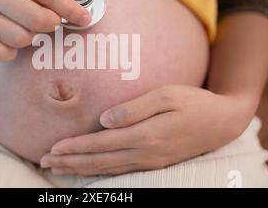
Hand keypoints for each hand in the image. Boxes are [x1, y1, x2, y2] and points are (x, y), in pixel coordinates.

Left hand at [40, 85, 256, 175]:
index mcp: (145, 136)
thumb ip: (134, 108)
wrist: (222, 122)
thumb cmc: (194, 103)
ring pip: (106, 169)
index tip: (53, 148)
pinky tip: (88, 170)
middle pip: (99, 161)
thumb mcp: (167, 96)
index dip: (75, 148)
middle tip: (45, 162)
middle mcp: (145, 153)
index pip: (101, 144)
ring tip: (58, 168)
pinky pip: (120, 171)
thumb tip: (104, 119)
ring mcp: (150, 161)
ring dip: (80, 169)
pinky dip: (99, 172)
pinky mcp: (154, 162)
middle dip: (69, 162)